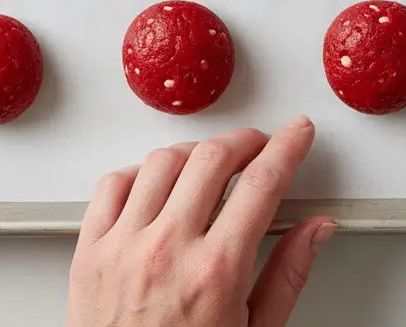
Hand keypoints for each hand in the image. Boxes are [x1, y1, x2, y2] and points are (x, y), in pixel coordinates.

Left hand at [66, 117, 335, 326]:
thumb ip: (288, 274)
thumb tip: (316, 229)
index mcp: (215, 273)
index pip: (262, 182)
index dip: (287, 146)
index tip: (298, 132)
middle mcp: (167, 251)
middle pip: (213, 157)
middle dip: (245, 140)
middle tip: (260, 146)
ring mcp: (123, 248)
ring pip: (163, 161)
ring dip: (195, 152)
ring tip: (212, 164)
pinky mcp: (89, 253)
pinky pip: (112, 184)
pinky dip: (139, 172)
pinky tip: (158, 183)